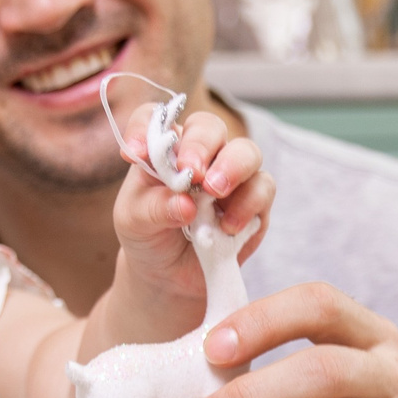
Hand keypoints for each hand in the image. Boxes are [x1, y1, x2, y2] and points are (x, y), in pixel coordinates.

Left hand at [111, 108, 271, 315]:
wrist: (169, 277)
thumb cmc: (149, 237)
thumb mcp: (134, 223)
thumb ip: (153, 208)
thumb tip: (185, 203)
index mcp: (164, 150)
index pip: (157, 120)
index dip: (147, 128)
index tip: (136, 154)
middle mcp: (201, 156)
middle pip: (210, 127)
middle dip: (201, 146)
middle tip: (192, 171)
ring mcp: (232, 176)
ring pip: (246, 151)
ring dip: (232, 167)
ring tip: (215, 192)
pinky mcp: (255, 202)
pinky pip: (263, 189)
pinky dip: (248, 204)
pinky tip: (227, 227)